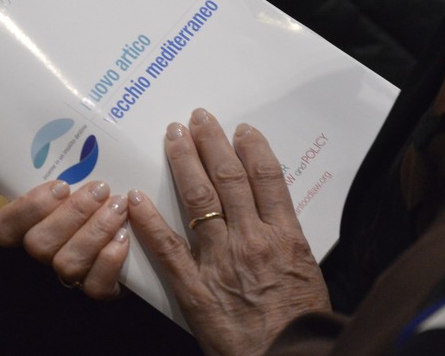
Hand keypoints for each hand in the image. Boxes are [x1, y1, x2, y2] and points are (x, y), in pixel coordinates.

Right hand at [0, 179, 129, 298]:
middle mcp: (44, 254)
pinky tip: (123, 237)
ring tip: (118, 206)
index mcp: (29, 226)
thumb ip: (72, 168)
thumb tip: (83, 138)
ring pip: (67, 264)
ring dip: (96, 230)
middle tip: (101, 189)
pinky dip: (110, 260)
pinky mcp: (98, 289)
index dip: (28, 207)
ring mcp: (68, 276)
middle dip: (73, 213)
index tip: (61, 185)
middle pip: (39, 244)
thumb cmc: (101, 197)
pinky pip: (95, 286)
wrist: (140, 235)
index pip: (4, 227)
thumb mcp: (81, 180)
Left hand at [128, 109, 329, 355]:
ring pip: (199, 199)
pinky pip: (167, 248)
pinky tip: (136, 198)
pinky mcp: (195, 289)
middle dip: (212, 143)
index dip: (253, 148)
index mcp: (286, 236)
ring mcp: (221, 262)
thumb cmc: (301, 325)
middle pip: (230, 178)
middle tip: (198, 118)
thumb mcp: (308, 273)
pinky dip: (150, 220)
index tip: (241, 130)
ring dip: (184, 162)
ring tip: (173, 136)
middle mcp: (253, 240)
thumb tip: (274, 213)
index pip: (267, 177)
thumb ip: (288, 241)